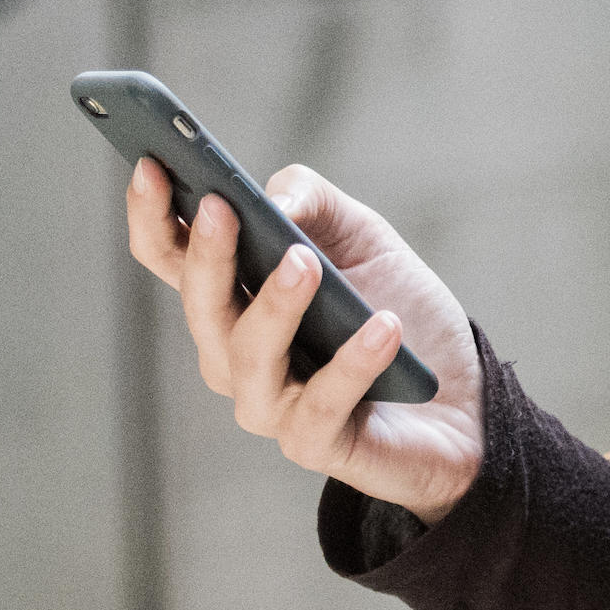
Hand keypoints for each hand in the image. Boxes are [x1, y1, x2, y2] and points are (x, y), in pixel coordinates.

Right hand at [128, 158, 486, 522]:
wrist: (459, 392)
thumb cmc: (395, 306)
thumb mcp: (359, 234)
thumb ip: (312, 200)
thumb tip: (278, 204)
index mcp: (233, 297)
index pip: (171, 256)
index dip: (153, 215)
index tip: (150, 165)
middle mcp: (235, 353)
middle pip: (202, 306)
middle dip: (208, 256)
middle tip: (224, 208)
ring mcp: (270, 404)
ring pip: (250, 358)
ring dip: (275, 306)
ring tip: (306, 263)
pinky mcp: (316, 444)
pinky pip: (322, 404)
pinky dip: (352, 363)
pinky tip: (384, 327)